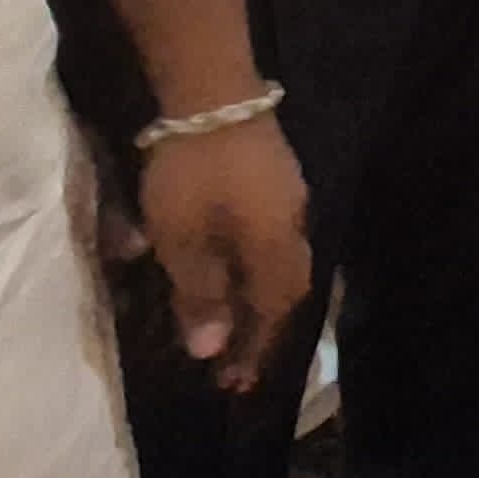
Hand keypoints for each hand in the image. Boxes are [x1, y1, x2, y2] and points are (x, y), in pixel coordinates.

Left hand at [133, 115, 312, 393]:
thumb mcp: (183, 241)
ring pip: (283, 262)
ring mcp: (289, 197)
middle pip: (288, 289)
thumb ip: (200, 295)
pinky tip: (234, 268)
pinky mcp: (274, 177)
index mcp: (278, 248)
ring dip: (260, 298)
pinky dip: (256, 267)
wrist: (212, 91)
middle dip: (265, 329)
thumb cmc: (194, 173)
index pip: (275, 312)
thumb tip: (211, 349)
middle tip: (238, 362)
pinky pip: (273, 239)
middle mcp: (295, 226)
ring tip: (236, 321)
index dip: (257, 350)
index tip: (234, 386)